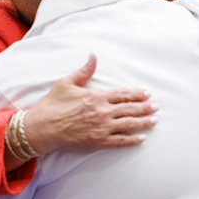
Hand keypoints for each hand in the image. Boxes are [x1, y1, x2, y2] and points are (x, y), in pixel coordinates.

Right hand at [23, 54, 157, 154]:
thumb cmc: (52, 105)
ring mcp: (101, 128)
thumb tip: (93, 56)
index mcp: (97, 96)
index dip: (137, 94)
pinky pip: (120, 141)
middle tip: (157, 107)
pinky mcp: (97, 142)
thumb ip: (84, 71)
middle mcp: (102, 112)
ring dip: (144, 122)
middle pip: (130, 109)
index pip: (123, 94)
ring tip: (154, 120)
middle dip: (145, 107)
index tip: (148, 94)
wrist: (41, 128)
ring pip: (129, 124)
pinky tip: (142, 138)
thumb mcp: (66, 83)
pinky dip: (132, 140)